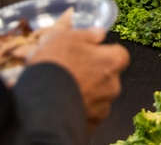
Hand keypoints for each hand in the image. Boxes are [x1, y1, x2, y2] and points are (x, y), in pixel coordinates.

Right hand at [27, 14, 129, 130]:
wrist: (42, 104)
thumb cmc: (56, 65)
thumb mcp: (66, 37)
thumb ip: (87, 34)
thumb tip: (99, 34)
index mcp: (112, 61)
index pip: (119, 54)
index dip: (103, 53)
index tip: (89, 53)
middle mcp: (113, 86)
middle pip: (108, 77)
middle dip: (93, 75)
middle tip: (71, 72)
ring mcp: (102, 108)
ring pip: (98, 97)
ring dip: (86, 93)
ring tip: (62, 90)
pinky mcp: (90, 126)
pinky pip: (88, 115)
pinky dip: (78, 110)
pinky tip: (62, 105)